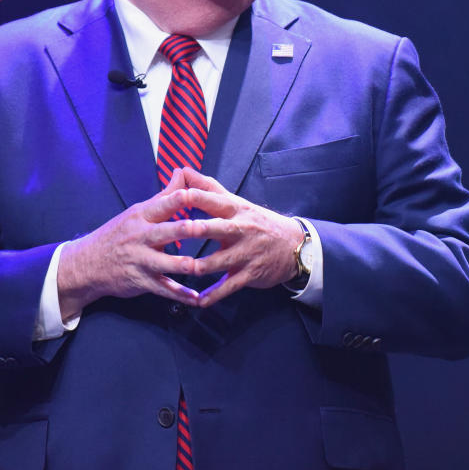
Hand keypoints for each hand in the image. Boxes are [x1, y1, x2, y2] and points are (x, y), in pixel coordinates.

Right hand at [57, 169, 204, 318]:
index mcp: (141, 216)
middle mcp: (141, 237)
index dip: (179, 198)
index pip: (162, 204)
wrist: (87, 264)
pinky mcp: (142, 281)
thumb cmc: (118, 234)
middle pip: (165, 231)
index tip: (196, 194)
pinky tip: (196, 298)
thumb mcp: (137, 212)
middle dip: (185, 230)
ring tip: (200, 267)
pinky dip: (180, 295)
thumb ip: (164, 196)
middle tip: (204, 227)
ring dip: (183, 265)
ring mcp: (141, 260)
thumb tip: (182, 173)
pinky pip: (164, 289)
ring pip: (165, 263)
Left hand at [180, 168, 302, 307]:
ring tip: (180, 269)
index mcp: (235, 210)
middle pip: (217, 227)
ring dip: (199, 267)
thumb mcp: (236, 202)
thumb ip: (207, 188)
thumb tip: (181, 168)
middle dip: (199, 229)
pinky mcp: (249, 274)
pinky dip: (213, 295)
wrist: (293, 246)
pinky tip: (198, 301)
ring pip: (219, 261)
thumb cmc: (256, 221)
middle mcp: (240, 229)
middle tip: (178, 230)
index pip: (213, 200)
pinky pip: (228, 286)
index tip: (176, 195)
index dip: (195, 197)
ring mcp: (245, 253)